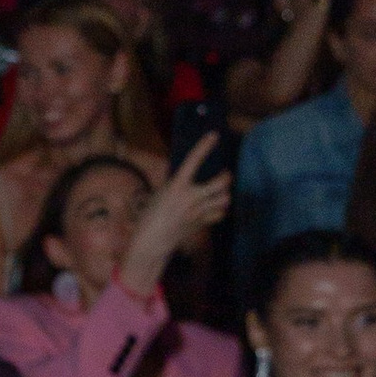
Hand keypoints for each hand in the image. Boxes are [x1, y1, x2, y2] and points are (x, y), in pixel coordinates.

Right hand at [120, 133, 229, 295]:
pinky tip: (215, 208)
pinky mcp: (201, 224)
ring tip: (220, 192)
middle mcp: (191, 197)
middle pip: (221, 183)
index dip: (204, 146)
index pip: (194, 160)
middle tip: (224, 174)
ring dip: (224, 194)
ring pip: (224, 199)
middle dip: (226, 177)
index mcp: (176, 186)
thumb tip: (186, 178)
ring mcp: (198, 212)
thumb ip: (176, 185)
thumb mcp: (160, 194)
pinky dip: (220, 210)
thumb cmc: (150, 217)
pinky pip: (219, 214)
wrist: (152, 241)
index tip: (214, 135)